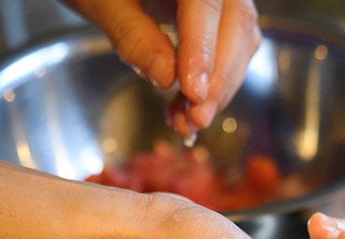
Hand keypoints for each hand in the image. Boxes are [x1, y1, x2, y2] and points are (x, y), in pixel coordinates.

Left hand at [67, 0, 260, 138]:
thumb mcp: (104, 5)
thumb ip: (134, 36)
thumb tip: (167, 77)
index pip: (205, 4)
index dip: (202, 50)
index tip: (194, 93)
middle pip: (235, 25)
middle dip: (217, 80)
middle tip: (195, 120)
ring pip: (241, 42)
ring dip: (217, 89)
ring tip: (186, 122)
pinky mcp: (221, 20)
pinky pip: (231, 51)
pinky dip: (212, 85)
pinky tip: (188, 109)